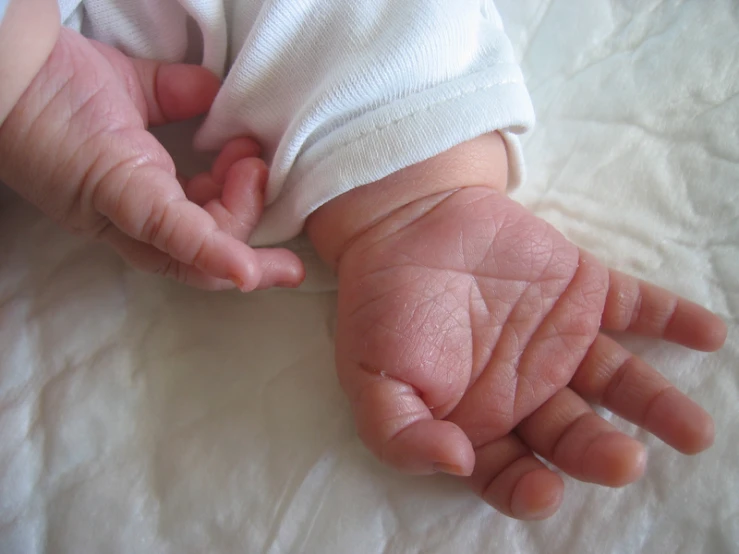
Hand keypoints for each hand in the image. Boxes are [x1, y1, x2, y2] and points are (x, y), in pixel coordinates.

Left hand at [0, 28, 303, 290]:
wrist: (4, 61)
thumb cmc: (57, 79)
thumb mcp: (132, 89)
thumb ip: (178, 95)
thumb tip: (219, 97)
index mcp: (135, 198)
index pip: (197, 235)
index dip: (241, 229)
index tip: (269, 185)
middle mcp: (130, 220)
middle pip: (204, 256)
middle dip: (253, 232)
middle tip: (260, 171)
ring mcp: (125, 212)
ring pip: (198, 253)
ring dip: (244, 216)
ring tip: (248, 162)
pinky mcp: (120, 194)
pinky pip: (175, 235)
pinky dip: (217, 255)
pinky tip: (250, 272)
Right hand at [308, 135, 725, 519]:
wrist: (404, 222)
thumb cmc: (381, 306)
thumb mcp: (370, 378)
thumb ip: (400, 433)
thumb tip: (454, 462)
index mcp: (477, 419)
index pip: (510, 473)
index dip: (529, 491)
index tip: (545, 492)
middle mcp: (527, 389)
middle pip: (573, 433)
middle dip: (600, 452)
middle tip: (625, 460)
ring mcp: (560, 340)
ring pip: (616, 381)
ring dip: (657, 405)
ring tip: (693, 431)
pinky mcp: (584, 290)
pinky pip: (635, 308)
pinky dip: (673, 320)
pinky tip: (707, 334)